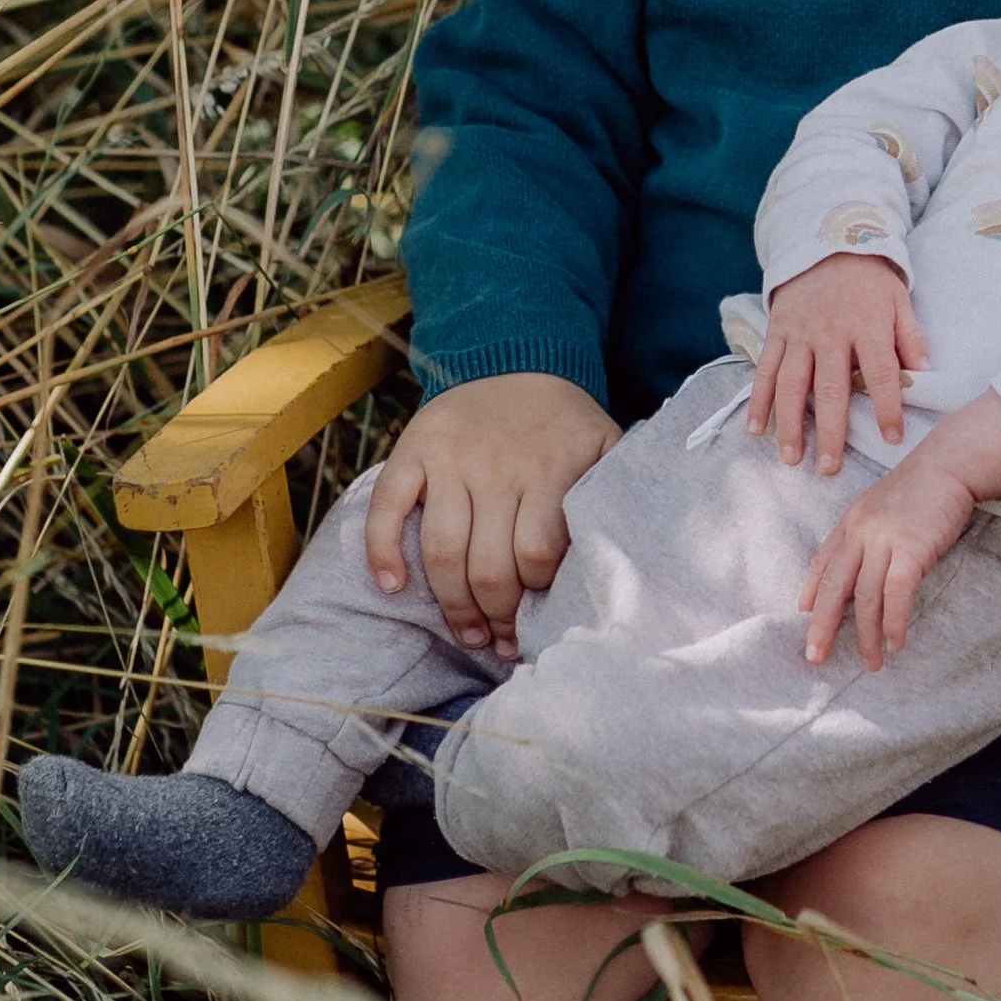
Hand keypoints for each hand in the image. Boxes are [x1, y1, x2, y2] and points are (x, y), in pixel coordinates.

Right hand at [365, 372, 619, 657]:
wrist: (518, 359)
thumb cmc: (565, 425)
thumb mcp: (605, 448)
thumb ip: (609, 497)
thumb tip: (617, 561)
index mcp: (549, 469)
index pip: (537, 554)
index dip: (536, 594)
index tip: (541, 618)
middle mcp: (497, 465)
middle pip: (489, 565)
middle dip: (495, 616)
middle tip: (501, 642)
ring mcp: (451, 458)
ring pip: (442, 550)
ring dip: (451, 604)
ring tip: (467, 633)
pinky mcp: (413, 449)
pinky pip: (388, 507)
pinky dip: (383, 551)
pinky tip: (393, 587)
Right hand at [751, 252, 927, 467]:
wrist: (827, 241)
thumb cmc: (870, 280)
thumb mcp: (899, 301)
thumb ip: (910, 337)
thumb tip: (925, 374)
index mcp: (868, 326)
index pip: (881, 372)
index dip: (888, 406)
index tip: (893, 438)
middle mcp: (831, 333)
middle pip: (831, 388)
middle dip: (830, 431)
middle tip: (828, 468)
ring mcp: (800, 333)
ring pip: (792, 384)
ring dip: (790, 424)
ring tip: (791, 459)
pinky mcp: (777, 331)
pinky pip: (766, 369)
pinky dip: (759, 400)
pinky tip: (756, 429)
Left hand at [798, 389, 1000, 668]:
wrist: (952, 462)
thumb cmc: (925, 484)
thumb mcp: (886, 504)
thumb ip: (872, 531)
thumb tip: (867, 563)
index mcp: (853, 520)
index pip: (825, 560)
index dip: (813, 589)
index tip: (805, 611)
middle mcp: (861, 532)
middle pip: (835, 586)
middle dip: (824, 625)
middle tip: (816, 657)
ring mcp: (885, 540)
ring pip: (866, 598)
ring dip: (867, 636)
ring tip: (871, 663)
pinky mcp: (911, 549)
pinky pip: (896, 595)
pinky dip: (894, 623)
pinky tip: (896, 643)